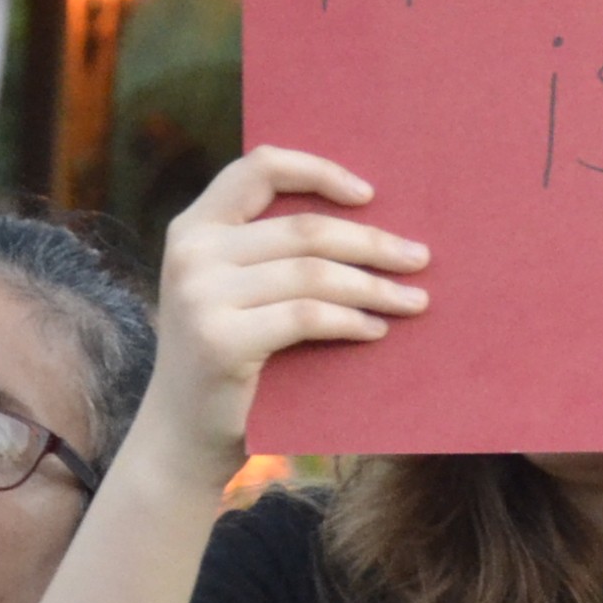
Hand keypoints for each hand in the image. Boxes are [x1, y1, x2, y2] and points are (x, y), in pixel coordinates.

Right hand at [137, 147, 429, 470]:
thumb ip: (272, 253)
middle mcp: (192, 252)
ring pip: (313, 274)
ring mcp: (200, 295)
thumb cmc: (230, 356)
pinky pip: (307, 316)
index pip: (261, 169)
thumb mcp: (236, 290)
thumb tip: (371, 220)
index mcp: (195, 226)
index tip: (371, 195)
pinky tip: (376, 329)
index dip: (319, 172)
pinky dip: (352, 320)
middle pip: (305, 229)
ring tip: (415, 300)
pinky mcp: (220, 339)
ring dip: (375, 287)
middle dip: (373, 243)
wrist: (182, 434)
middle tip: (421, 258)